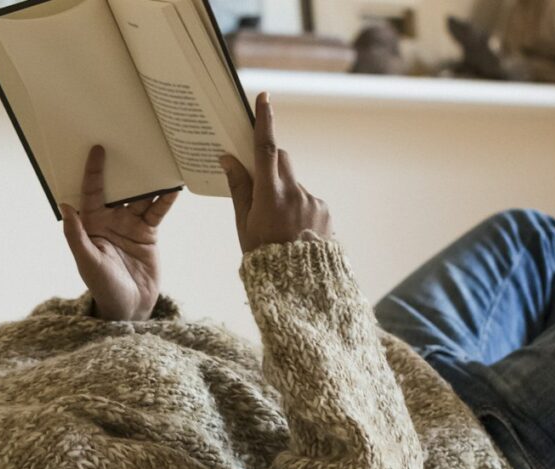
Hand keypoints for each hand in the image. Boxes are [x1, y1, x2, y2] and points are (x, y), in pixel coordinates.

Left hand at [61, 145, 179, 321]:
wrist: (128, 308)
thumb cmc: (102, 286)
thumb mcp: (87, 261)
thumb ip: (75, 235)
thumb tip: (64, 206)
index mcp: (92, 224)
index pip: (92, 191)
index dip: (94, 171)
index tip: (97, 150)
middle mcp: (111, 220)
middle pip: (119, 189)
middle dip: (124, 169)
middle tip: (131, 143)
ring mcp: (130, 226)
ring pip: (141, 198)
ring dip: (149, 182)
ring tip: (158, 161)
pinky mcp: (148, 234)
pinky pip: (157, 212)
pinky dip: (165, 200)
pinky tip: (174, 188)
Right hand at [219, 93, 332, 253]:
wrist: (300, 285)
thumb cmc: (264, 257)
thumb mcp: (243, 224)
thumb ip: (238, 188)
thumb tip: (229, 158)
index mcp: (270, 195)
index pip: (266, 148)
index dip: (265, 121)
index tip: (265, 97)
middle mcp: (295, 193)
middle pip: (281, 159)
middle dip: (269, 163)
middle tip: (259, 186)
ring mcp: (313, 201)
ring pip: (294, 183)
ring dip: (284, 194)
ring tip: (279, 227)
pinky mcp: (325, 210)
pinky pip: (308, 199)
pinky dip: (299, 209)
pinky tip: (294, 232)